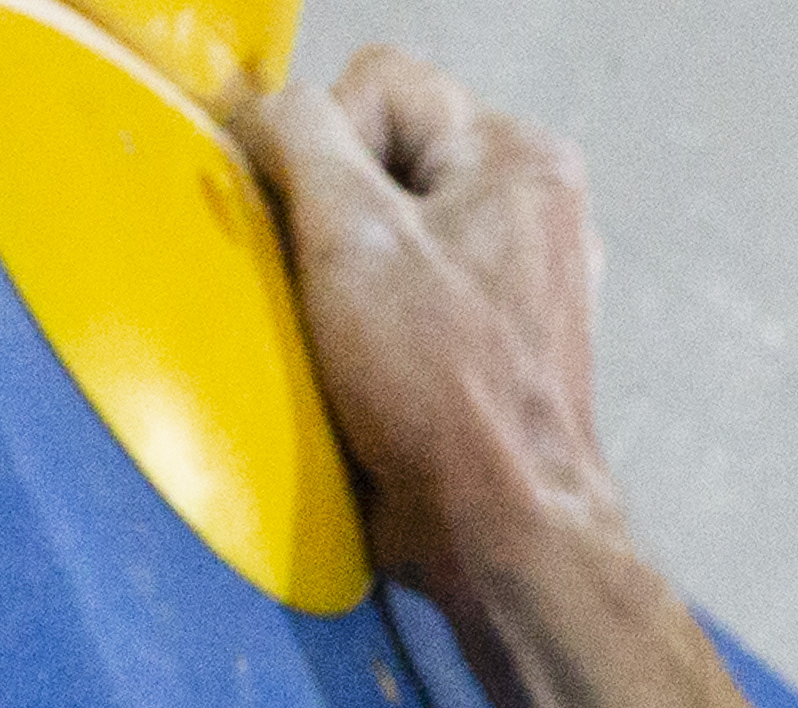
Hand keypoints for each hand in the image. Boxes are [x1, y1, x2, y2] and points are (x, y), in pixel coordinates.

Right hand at [240, 49, 623, 604]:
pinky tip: (364, 373)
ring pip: (388, 228)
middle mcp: (530, 205)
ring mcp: (517, 276)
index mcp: (517, 157)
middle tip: (329, 292)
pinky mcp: (490, 341)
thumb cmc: (445, 398)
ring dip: (344, 276)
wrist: (500, 532)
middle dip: (333, 217)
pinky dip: (369, 325)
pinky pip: (405, 295)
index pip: (378, 85)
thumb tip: (267, 107)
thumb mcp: (352, 239)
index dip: (319, 146)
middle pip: (382, 155)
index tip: (307, 226)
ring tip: (348, 341)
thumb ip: (302, 140)